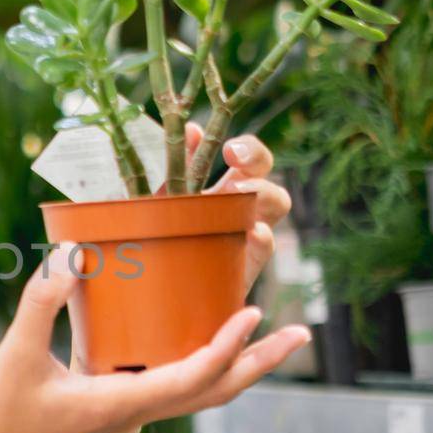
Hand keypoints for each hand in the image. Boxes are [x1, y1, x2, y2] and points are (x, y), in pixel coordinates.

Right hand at [0, 243, 310, 432]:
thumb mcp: (16, 355)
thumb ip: (40, 304)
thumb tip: (69, 255)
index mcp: (121, 404)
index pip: (191, 378)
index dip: (226, 346)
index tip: (253, 312)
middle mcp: (135, 410)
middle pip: (216, 391)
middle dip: (259, 363)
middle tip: (300, 333)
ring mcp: (128, 410)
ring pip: (201, 392)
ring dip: (240, 365)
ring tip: (269, 334)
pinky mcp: (117, 405)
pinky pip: (177, 385)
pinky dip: (205, 363)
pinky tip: (204, 338)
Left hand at [157, 122, 291, 291]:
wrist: (155, 302)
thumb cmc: (155, 248)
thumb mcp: (157, 205)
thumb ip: (173, 171)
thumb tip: (191, 130)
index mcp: (222, 190)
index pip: (248, 158)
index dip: (246, 146)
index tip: (223, 146)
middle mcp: (241, 209)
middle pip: (266, 170)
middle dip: (256, 158)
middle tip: (234, 160)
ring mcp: (247, 237)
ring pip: (277, 204)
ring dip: (264, 191)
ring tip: (239, 192)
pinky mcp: (246, 268)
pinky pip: (265, 248)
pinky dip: (263, 237)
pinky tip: (251, 231)